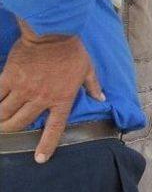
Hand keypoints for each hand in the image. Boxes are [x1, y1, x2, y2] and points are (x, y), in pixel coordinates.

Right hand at [0, 21, 103, 162]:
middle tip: (8, 130)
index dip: (47, 145)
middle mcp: (42, 98)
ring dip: (1, 120)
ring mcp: (24, 90)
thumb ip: (93, 86)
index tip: (40, 159)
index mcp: (62, 98)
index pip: (55, 128)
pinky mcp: (9, 78)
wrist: (52, 32)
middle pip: (22, 123)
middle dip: (12, 130)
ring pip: (6, 114)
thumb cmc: (72, 50)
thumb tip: (101, 97)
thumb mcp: (88, 68)